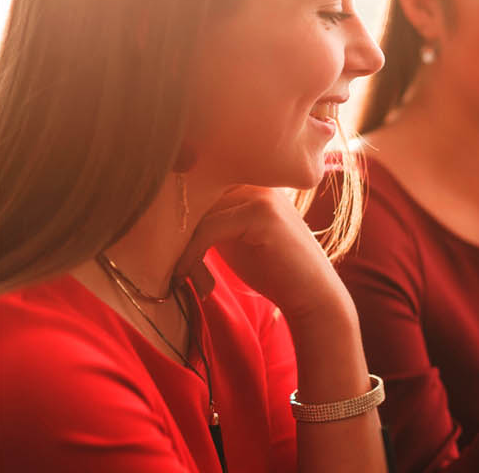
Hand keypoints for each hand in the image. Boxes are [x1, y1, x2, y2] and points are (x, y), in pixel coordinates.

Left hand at [173, 185, 351, 323]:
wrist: (312, 295)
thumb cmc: (274, 270)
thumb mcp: (236, 239)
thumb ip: (212, 221)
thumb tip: (165, 220)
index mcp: (252, 184)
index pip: (199, 189)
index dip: (178, 219)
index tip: (167, 253)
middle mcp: (258, 183)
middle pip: (194, 200)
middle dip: (177, 237)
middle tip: (175, 272)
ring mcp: (262, 196)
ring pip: (198, 215)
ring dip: (182, 251)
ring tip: (184, 279)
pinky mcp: (262, 215)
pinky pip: (208, 230)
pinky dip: (190, 256)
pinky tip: (187, 277)